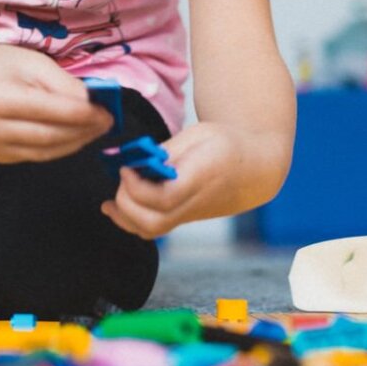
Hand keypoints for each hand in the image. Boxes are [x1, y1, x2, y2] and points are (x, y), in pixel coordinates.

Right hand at [0, 46, 112, 163]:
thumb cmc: (6, 66)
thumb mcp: (36, 62)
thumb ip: (64, 84)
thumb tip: (92, 105)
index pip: (49, 111)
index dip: (82, 114)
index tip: (107, 111)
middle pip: (49, 135)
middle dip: (84, 130)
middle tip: (107, 122)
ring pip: (46, 151)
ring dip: (77, 141)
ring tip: (96, 129)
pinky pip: (38, 156)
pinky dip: (62, 147)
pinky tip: (75, 135)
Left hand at [100, 121, 277, 239]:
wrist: (255, 168)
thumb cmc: (226, 144)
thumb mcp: (199, 134)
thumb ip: (168, 151)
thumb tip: (134, 161)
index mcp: (202, 177)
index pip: (164, 197)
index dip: (137, 186)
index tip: (126, 167)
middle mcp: (195, 203)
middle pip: (153, 222)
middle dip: (126, 203)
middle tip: (122, 177)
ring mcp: (190, 214)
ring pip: (151, 231)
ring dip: (125, 217)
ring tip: (111, 201)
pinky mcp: (184, 218)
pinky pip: (154, 228)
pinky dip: (131, 221)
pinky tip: (117, 207)